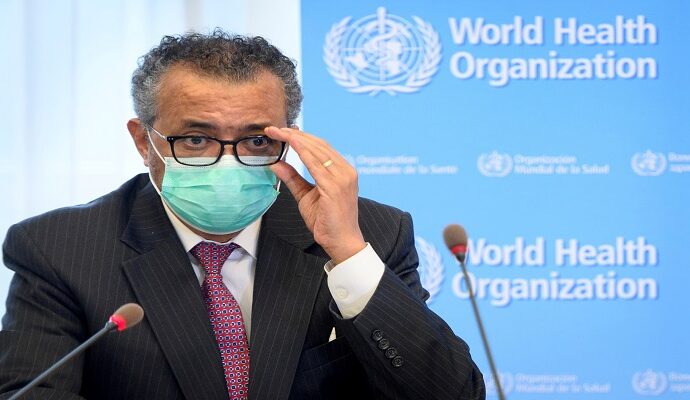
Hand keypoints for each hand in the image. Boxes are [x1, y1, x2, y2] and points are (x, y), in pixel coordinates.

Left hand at [265, 127, 365, 263]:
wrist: (341, 242)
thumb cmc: (327, 221)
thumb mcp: (305, 195)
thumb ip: (292, 178)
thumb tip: (276, 163)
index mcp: (343, 171)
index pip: (321, 147)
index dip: (301, 137)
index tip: (284, 131)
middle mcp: (346, 171)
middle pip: (319, 144)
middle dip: (295, 134)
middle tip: (276, 128)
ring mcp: (343, 177)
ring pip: (317, 150)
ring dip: (296, 139)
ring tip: (279, 132)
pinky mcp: (335, 187)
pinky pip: (316, 164)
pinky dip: (302, 151)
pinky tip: (290, 143)